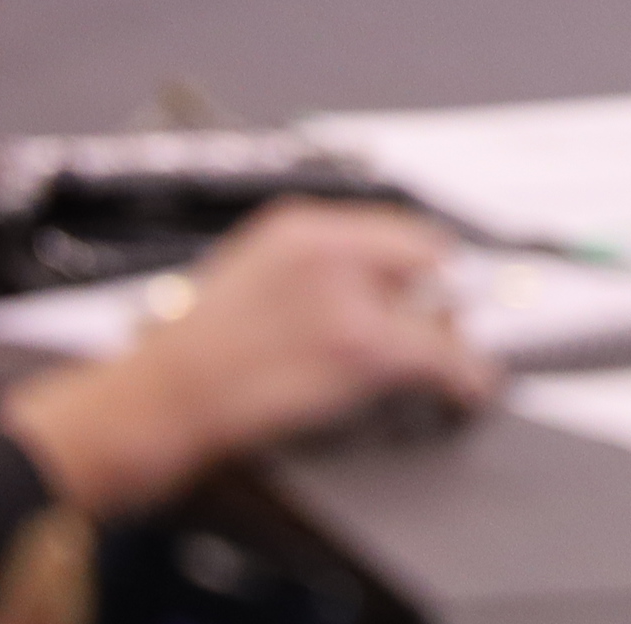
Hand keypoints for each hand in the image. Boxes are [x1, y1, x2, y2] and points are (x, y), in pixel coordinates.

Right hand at [0, 204, 494, 517]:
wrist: (158, 401)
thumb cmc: (188, 355)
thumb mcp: (249, 274)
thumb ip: (312, 268)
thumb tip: (374, 280)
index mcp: (301, 228)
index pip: (398, 229)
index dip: (424, 264)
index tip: (438, 282)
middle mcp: (333, 250)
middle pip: (427, 262)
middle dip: (439, 298)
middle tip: (447, 322)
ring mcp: (351, 300)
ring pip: (438, 313)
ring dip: (447, 340)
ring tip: (450, 361)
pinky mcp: (363, 351)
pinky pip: (443, 359)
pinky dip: (465, 375)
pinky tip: (472, 387)